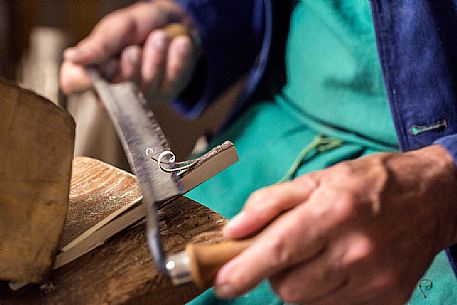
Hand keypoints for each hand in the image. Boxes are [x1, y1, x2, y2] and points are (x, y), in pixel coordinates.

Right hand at [60, 1, 199, 102]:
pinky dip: (177, 58)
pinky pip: (172, 81)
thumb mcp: (119, 27)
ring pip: (147, 84)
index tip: (109, 60)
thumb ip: (99, 44)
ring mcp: (140, 95)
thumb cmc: (141, 25)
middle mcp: (112, 88)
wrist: (176, 23)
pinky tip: (179, 44)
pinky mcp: (166, 94)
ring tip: (161, 36)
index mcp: (90, 69)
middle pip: (116, 86)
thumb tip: (71, 57)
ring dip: (157, 54)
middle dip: (132, 62)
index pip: (74, 82)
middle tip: (137, 46)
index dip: (91, 75)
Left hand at [217, 145, 456, 304]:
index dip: (244, 271)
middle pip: (288, 288)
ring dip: (299, 283)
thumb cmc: (369, 183)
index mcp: (334, 211)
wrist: (433, 198)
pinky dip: (323, 291)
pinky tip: (336, 266)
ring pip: (309, 301)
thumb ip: (270, 203)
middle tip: (286, 251)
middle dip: (274, 275)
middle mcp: (356, 250)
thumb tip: (232, 230)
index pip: (278, 250)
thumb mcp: (317, 179)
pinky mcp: (388, 298)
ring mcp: (375, 280)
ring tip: (316, 254)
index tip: (222, 284)